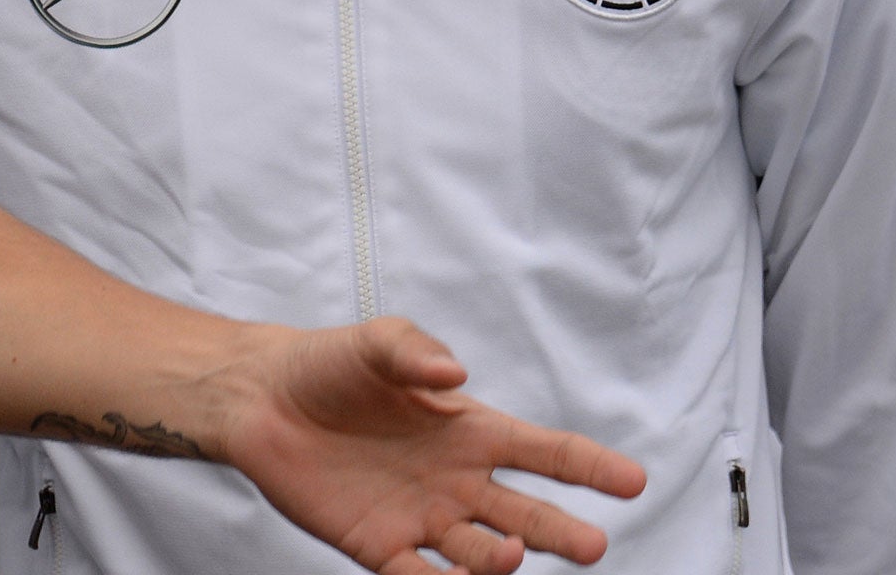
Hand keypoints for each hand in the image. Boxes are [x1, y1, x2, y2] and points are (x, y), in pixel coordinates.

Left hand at [214, 316, 645, 573]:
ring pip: (477, 552)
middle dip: (562, 530)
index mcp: (472, 429)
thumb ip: (418, 355)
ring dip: (498, 560)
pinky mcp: (376, 546)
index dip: (591, 467)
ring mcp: (420, 517)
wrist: (263, 403)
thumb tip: (454, 376)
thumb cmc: (331, 365)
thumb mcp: (381, 342)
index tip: (633, 482)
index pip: (547, 452)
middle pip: (525, 513)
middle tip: (594, 546)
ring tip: (511, 556)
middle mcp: (457, 480)